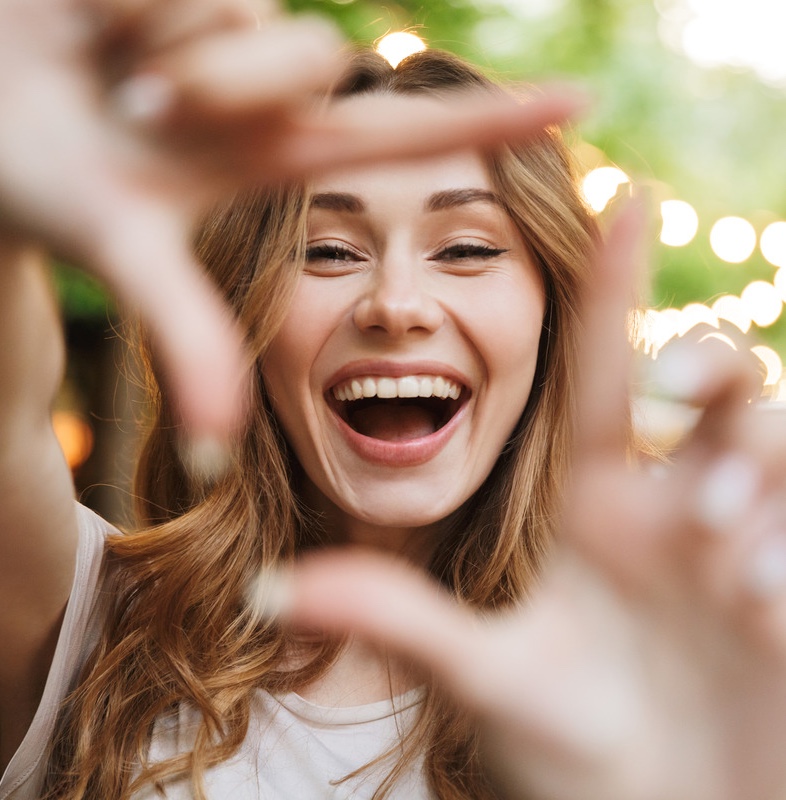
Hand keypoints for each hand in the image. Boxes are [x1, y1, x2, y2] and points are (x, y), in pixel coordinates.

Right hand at [0, 0, 584, 443]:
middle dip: (216, 87)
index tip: (582, 106)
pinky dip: (121, 3)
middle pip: (305, 61)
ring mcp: (228, 26)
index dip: (495, 124)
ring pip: (247, 15)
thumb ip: (186, 338)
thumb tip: (220, 452)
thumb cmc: (32, 184)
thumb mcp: (122, 251)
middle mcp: (263, 89)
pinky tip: (87, 22)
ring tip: (104, 74)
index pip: (405, 141)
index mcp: (271, 158)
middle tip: (134, 110)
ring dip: (158, 46)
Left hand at [279, 204, 785, 799]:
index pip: (606, 370)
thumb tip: (270, 590)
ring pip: (777, 435)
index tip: (621, 191)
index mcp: (596, 501)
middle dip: (712, 369)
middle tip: (678, 409)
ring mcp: (741, 540)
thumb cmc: (569, 754)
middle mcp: (670, 503)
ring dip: (759, 473)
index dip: (614, 283)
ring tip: (727, 560)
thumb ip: (394, 618)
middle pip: (715, 376)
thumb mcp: (483, 676)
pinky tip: (763, 608)